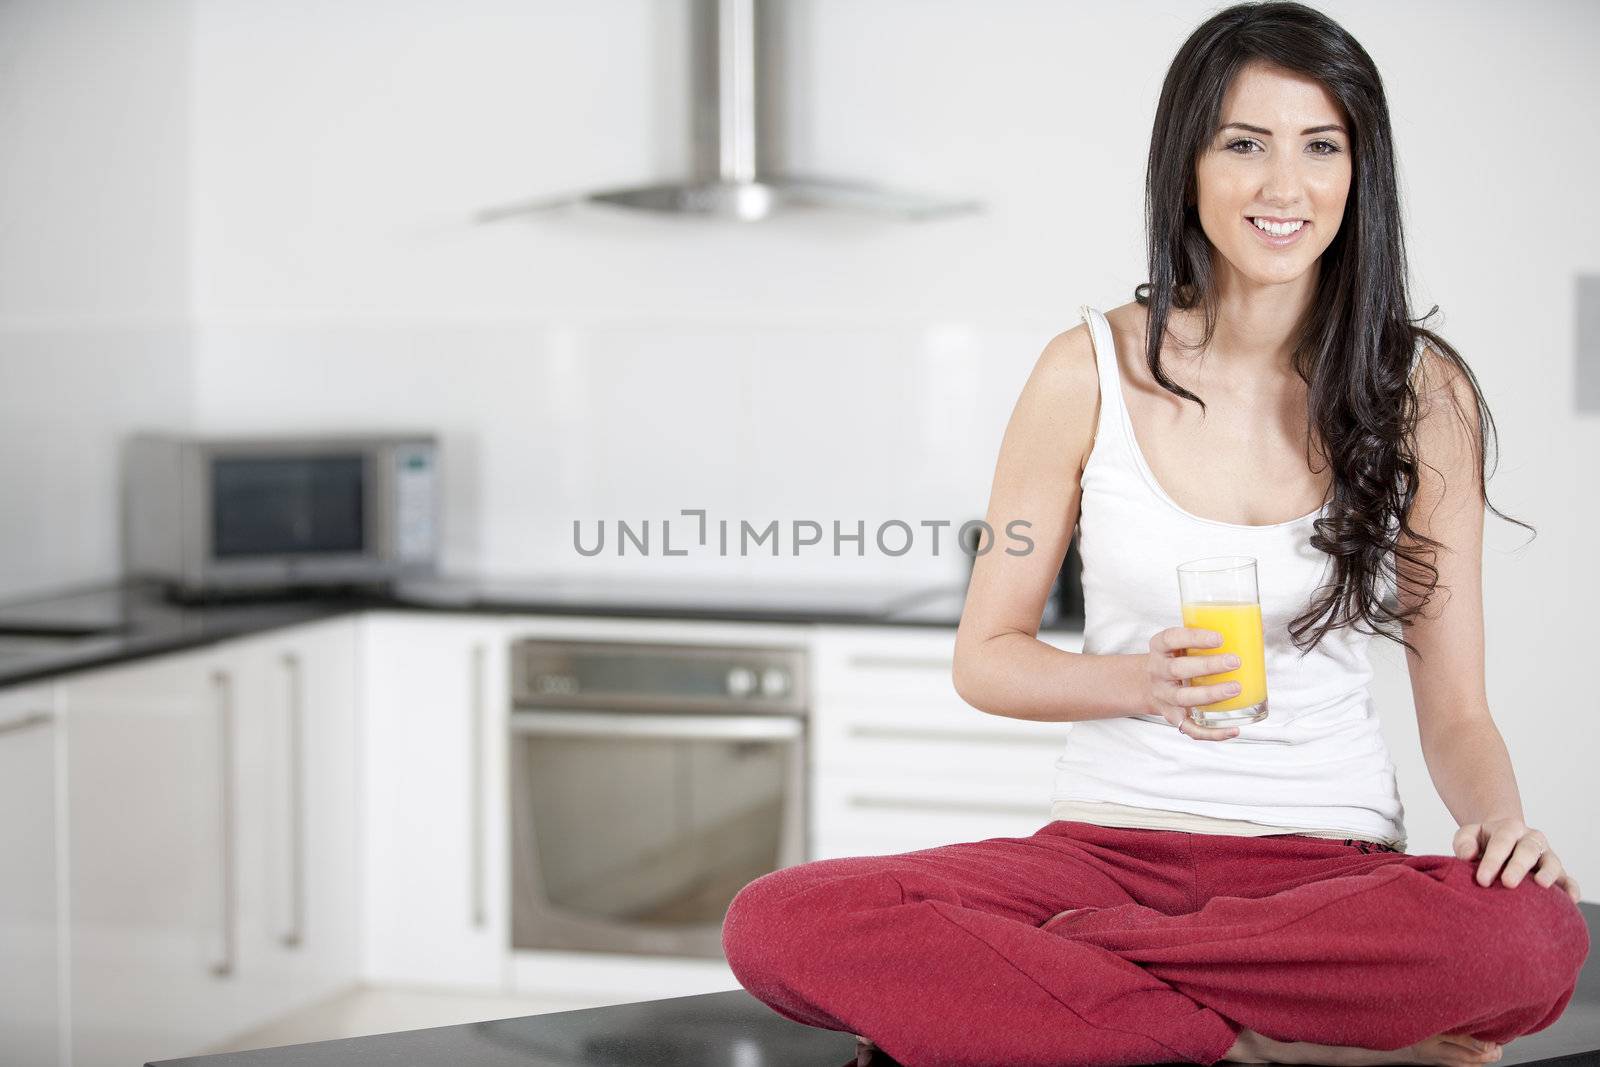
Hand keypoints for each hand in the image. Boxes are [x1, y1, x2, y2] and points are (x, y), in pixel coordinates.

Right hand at [1142, 627, 1241, 740]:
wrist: (1149, 684)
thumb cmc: (1177, 658)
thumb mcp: (1181, 643)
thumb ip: (1207, 637)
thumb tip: (1257, 630)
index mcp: (1159, 648)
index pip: (1171, 639)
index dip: (1194, 638)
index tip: (1220, 638)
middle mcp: (1158, 672)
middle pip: (1176, 669)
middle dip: (1207, 666)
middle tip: (1235, 662)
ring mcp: (1164, 696)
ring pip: (1183, 698)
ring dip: (1210, 694)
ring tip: (1235, 688)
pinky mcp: (1173, 717)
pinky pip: (1190, 728)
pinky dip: (1212, 732)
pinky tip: (1233, 729)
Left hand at [1454, 818, 1580, 902]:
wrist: (1504, 840)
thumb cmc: (1482, 842)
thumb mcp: (1468, 835)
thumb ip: (1464, 842)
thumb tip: (1466, 856)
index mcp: (1509, 828)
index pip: (1501, 842)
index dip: (1492, 861)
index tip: (1481, 880)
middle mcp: (1531, 839)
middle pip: (1527, 850)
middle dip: (1518, 867)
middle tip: (1508, 884)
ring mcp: (1546, 855)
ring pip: (1551, 862)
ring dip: (1548, 873)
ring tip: (1541, 885)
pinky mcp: (1557, 871)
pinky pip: (1567, 878)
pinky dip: (1571, 887)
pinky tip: (1571, 898)